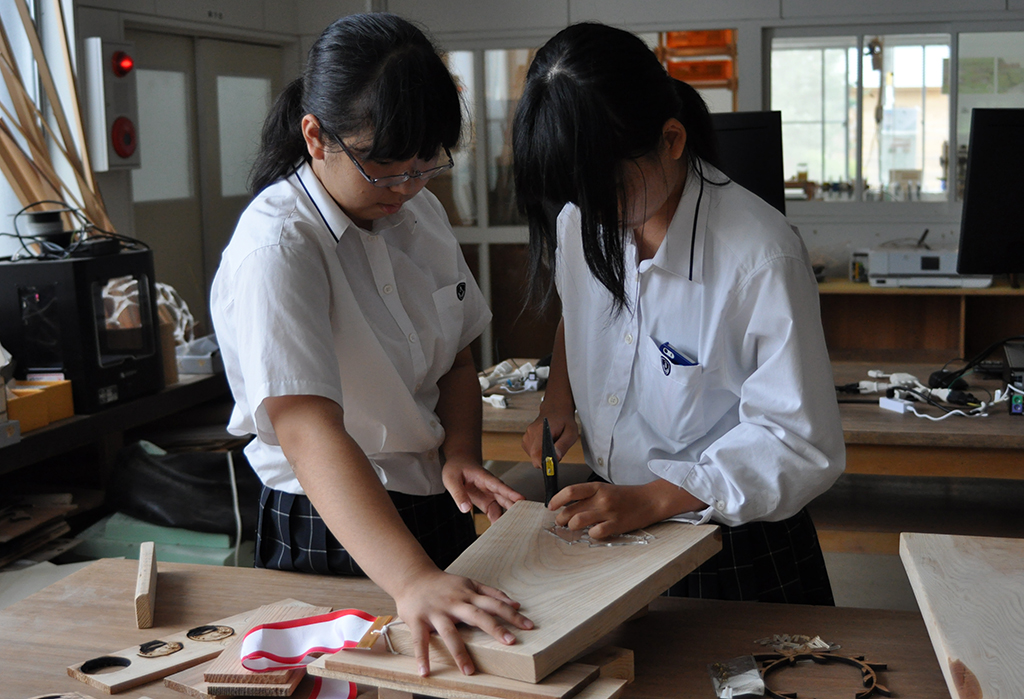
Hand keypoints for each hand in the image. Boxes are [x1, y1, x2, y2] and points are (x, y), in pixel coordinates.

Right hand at [394, 567, 533, 675]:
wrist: (412, 577)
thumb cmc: (444, 584)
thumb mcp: (469, 583)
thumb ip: (491, 593)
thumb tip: (516, 603)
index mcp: (468, 594)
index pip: (494, 604)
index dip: (512, 614)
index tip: (529, 626)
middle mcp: (455, 603)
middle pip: (477, 616)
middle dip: (495, 628)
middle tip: (511, 642)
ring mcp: (436, 612)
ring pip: (449, 633)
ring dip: (459, 652)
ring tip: (469, 671)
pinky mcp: (418, 620)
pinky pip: (420, 641)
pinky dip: (422, 657)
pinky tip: (425, 672)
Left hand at [442, 459, 523, 522]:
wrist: (460, 464)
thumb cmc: (457, 468)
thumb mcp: (451, 479)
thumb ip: (458, 494)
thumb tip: (466, 510)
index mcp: (484, 477)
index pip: (499, 485)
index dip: (510, 492)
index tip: (521, 499)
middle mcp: (491, 487)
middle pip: (505, 498)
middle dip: (515, 507)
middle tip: (524, 518)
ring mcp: (490, 495)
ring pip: (503, 507)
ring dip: (507, 517)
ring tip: (513, 530)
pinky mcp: (487, 503)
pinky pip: (495, 513)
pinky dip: (498, 522)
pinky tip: (499, 532)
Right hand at [522, 413, 578, 467]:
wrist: (555, 409)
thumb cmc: (564, 420)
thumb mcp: (570, 432)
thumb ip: (563, 445)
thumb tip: (555, 458)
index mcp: (540, 431)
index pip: (536, 453)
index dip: (543, 463)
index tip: (550, 467)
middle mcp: (530, 433)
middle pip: (535, 457)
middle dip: (546, 460)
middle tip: (556, 452)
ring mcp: (526, 436)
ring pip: (533, 456)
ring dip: (543, 455)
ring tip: (552, 445)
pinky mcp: (525, 440)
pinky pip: (532, 453)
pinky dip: (539, 452)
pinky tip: (546, 444)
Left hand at [548, 479, 704, 538]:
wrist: (649, 500)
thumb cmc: (625, 496)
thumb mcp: (605, 490)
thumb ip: (588, 497)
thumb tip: (567, 506)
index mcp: (597, 487)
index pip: (570, 491)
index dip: (556, 500)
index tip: (551, 506)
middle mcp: (601, 499)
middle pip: (570, 510)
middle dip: (561, 519)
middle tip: (561, 522)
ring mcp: (608, 512)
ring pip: (578, 522)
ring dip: (572, 527)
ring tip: (574, 528)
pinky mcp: (616, 525)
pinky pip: (595, 533)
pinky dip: (591, 535)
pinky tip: (594, 532)